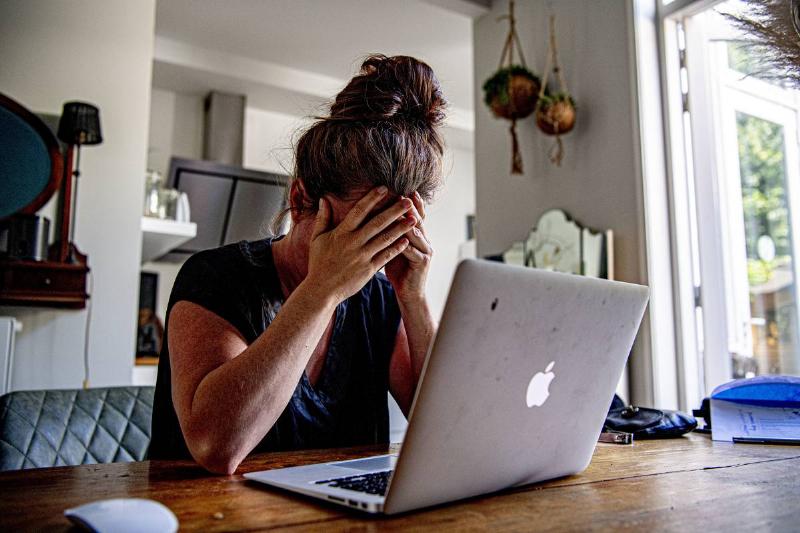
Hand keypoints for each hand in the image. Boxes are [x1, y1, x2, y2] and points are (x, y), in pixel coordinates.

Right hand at [303, 187, 416, 303]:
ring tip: (414, 219)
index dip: (372, 198)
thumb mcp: (317, 239)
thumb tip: (324, 199)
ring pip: (385, 239)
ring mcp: (362, 256)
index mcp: (341, 233)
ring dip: (401, 228)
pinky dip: (396, 248)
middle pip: (377, 222)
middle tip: (408, 201)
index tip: (384, 188)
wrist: (322, 289)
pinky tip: (407, 240)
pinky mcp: (369, 270)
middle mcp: (354, 243)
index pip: (359, 210)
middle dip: (394, 210)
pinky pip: (385, 256)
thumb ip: (323, 218)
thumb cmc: (319, 263)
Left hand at [384, 191, 432, 301]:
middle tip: (404, 194)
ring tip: (403, 212)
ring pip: (416, 233)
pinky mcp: (422, 263)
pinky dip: (406, 244)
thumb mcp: (393, 246)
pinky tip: (400, 238)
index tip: (402, 188)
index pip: (414, 214)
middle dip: (411, 207)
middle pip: (418, 219)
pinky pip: (413, 251)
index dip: (410, 202)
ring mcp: (425, 251)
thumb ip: (390, 231)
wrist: (408, 293)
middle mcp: (423, 240)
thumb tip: (375, 213)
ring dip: (409, 223)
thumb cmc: (398, 268)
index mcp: (416, 235)